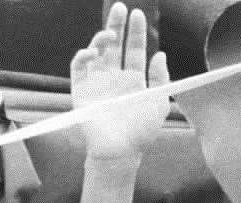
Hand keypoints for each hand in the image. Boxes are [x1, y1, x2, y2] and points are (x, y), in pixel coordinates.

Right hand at [70, 3, 171, 163]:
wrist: (119, 149)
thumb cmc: (141, 131)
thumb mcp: (158, 103)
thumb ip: (160, 78)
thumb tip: (160, 54)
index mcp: (135, 80)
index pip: (135, 50)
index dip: (137, 33)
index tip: (138, 14)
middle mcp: (116, 77)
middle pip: (115, 45)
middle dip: (117, 24)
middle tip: (120, 7)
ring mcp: (98, 81)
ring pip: (97, 51)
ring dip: (102, 38)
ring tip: (111, 34)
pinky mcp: (82, 88)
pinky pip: (79, 66)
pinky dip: (84, 56)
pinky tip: (93, 53)